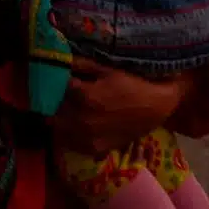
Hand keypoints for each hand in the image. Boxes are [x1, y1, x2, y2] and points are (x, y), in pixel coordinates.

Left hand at [52, 58, 195, 155]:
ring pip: (57, 130)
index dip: (53, 84)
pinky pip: (71, 144)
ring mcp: (88, 137)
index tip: (55, 80)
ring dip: (58, 120)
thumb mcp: (107, 70)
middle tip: (57, 97)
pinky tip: (74, 126)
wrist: (157, 107)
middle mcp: (82, 119)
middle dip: (53, 103)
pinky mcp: (94, 149)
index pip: (54, 90)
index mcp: (84, 96)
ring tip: (65, 111)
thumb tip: (61, 59)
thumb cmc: (132, 84)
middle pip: (52, 112)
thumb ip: (82, 65)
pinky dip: (68, 135)